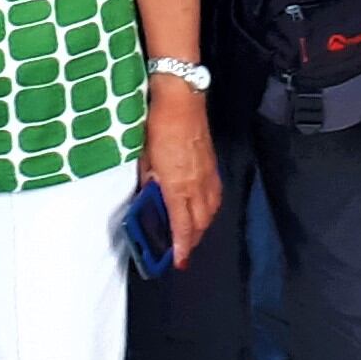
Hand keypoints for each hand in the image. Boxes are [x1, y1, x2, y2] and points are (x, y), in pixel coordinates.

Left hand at [142, 79, 222, 266]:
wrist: (182, 98)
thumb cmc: (159, 125)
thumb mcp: (145, 158)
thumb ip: (150, 182)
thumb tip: (151, 199)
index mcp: (177, 185)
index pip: (182, 225)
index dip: (181, 246)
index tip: (178, 261)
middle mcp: (197, 184)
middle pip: (200, 223)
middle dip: (192, 241)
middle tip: (182, 252)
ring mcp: (208, 175)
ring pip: (210, 212)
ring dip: (201, 227)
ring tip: (191, 235)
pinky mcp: (213, 165)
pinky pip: (215, 196)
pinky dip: (209, 209)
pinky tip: (203, 210)